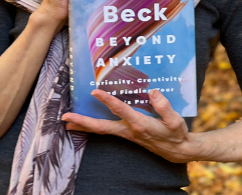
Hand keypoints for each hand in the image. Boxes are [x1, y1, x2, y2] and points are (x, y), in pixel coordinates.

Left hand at [62, 89, 200, 162]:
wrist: (177, 150)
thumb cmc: (176, 134)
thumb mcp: (175, 121)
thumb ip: (164, 106)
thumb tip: (153, 91)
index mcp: (140, 124)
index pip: (120, 110)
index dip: (108, 100)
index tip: (95, 92)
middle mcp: (129, 130)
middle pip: (101, 126)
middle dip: (83, 121)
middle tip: (65, 118)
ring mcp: (126, 134)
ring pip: (101, 130)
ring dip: (84, 125)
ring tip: (68, 122)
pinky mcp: (127, 134)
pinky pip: (106, 131)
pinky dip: (93, 128)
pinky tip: (85, 125)